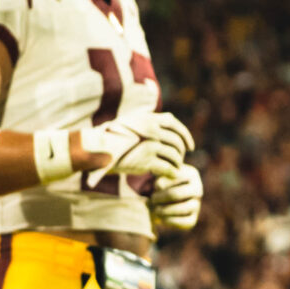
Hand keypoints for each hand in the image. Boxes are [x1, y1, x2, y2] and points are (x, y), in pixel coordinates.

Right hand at [78, 109, 193, 177]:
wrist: (98, 149)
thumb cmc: (114, 137)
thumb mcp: (132, 122)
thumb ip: (149, 120)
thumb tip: (166, 114)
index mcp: (148, 119)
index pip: (174, 123)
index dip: (185, 135)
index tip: (191, 146)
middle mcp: (151, 129)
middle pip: (176, 141)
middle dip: (181, 152)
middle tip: (180, 160)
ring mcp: (149, 144)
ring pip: (174, 155)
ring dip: (177, 163)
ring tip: (174, 168)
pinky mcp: (146, 160)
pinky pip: (167, 168)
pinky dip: (171, 172)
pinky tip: (170, 175)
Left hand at [147, 163, 202, 233]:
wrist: (167, 196)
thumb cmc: (163, 182)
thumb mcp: (161, 175)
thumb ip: (160, 177)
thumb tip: (160, 187)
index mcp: (192, 174)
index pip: (174, 179)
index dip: (161, 184)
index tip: (154, 187)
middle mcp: (197, 190)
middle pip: (176, 194)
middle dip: (160, 198)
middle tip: (152, 199)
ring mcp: (197, 205)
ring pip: (181, 209)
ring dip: (164, 210)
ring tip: (155, 209)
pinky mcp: (193, 219)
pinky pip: (184, 222)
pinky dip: (170, 221)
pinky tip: (161, 218)